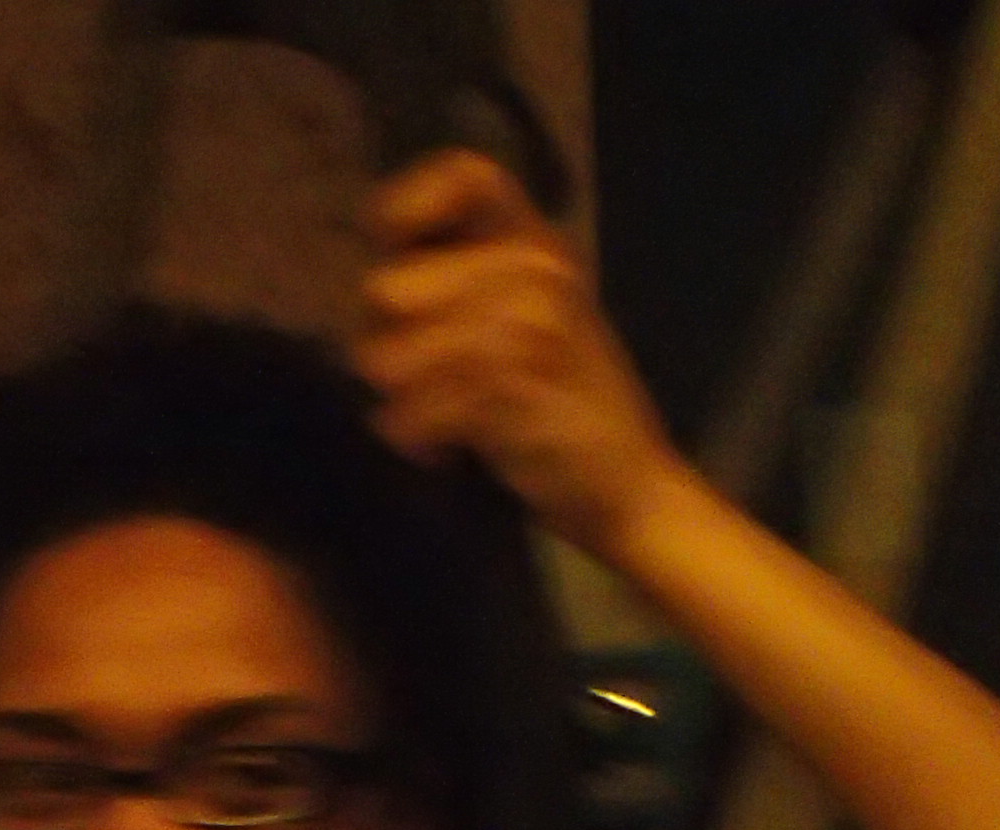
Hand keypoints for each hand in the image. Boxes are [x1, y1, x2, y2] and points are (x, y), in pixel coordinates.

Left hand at [354, 150, 688, 560]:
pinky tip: (449, 450)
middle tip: (423, 383)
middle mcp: (534, 269)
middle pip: (386, 288)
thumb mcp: (527, 322)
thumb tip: (370, 288)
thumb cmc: (561, 406)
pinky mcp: (511, 387)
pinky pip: (409, 410)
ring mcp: (527, 324)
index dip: (406, 203)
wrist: (628, 484)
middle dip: (381, 345)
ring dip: (397, 402)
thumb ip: (461, 288)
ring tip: (443, 419)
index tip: (389, 249)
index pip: (464, 174)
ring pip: (385, 356)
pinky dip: (414, 440)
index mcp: (536, 243)